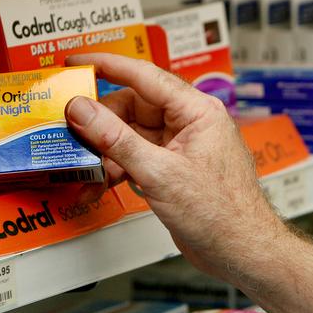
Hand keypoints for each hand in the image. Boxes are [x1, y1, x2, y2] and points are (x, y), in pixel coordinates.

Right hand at [64, 53, 283, 278]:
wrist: (240, 250)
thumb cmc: (222, 213)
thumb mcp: (160, 173)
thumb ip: (117, 140)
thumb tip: (84, 110)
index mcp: (197, 111)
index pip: (145, 76)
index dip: (107, 65)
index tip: (77, 61)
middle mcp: (189, 124)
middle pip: (132, 108)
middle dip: (101, 125)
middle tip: (73, 135)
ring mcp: (180, 147)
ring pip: (131, 135)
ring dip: (107, 152)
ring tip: (89, 171)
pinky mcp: (172, 168)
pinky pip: (137, 157)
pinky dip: (118, 168)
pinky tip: (102, 184)